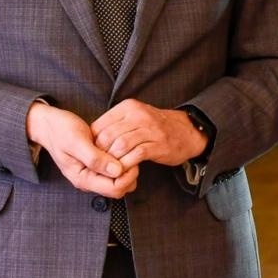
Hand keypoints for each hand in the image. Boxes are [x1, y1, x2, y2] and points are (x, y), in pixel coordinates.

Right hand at [27, 102, 135, 196]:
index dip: (128, 175)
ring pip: (122, 179)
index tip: (130, 156)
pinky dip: (124, 160)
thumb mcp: (76, 141)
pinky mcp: (99, 166)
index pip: (115, 189)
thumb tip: (117, 171)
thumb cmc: (60, 131)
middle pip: (122, 187)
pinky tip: (122, 146)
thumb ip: (95, 158)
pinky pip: (117, 169)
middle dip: (131, 172)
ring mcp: (95, 174)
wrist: (50, 124)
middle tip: (130, 151)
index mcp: (83, 179)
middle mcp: (90, 181)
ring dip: (129, 166)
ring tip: (125, 147)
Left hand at [91, 99, 206, 169]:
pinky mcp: (158, 144)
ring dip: (113, 160)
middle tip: (101, 164)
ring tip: (111, 168)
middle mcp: (138, 115)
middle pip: (108, 136)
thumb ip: (115, 125)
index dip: (93, 143)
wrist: (187, 131)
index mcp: (128, 107)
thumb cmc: (155, 128)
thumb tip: (91, 139)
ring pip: (120, 146)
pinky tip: (124, 170)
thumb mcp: (134, 117)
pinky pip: (136, 155)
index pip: (100, 125)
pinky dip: (127, 164)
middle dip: (101, 154)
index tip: (95, 154)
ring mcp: (150, 129)